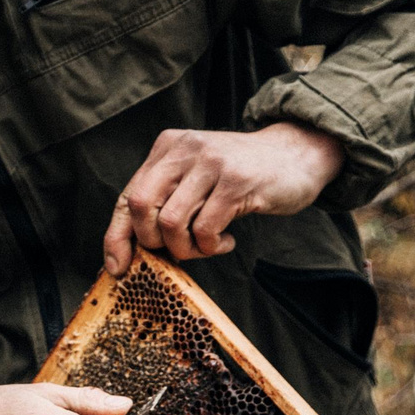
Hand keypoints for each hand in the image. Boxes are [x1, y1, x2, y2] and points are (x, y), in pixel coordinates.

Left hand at [100, 122, 343, 274]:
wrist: (298, 153)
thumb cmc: (241, 176)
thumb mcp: (197, 178)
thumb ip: (166, 201)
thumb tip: (128, 250)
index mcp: (167, 148)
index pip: (127, 196)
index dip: (117, 236)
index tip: (116, 267)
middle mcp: (184, 149)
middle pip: (140, 206)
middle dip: (152, 242)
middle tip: (179, 250)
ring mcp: (210, 163)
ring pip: (170, 221)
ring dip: (186, 248)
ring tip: (207, 246)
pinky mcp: (236, 182)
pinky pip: (205, 229)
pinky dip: (211, 246)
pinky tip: (226, 241)